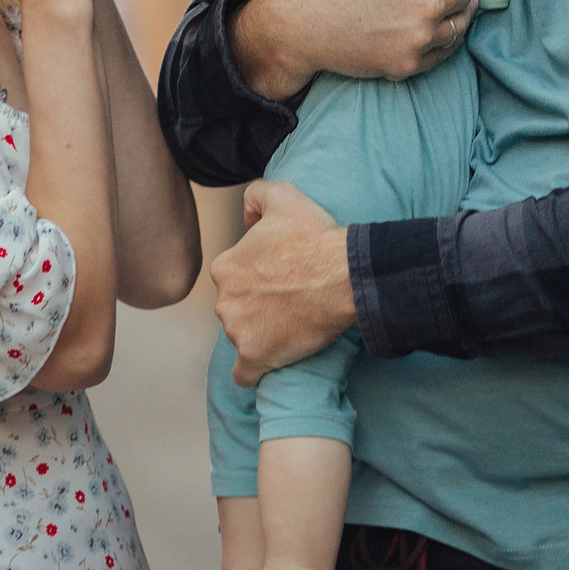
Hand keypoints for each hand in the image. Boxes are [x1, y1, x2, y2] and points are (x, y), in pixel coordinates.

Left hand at [212, 181, 355, 385]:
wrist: (344, 275)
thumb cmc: (315, 236)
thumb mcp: (282, 195)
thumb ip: (254, 195)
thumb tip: (247, 218)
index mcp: (225, 268)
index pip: (233, 279)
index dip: (256, 279)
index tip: (281, 279)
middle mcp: (224, 301)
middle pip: (236, 309)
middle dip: (255, 307)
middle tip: (290, 302)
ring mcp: (238, 331)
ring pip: (242, 337)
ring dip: (260, 334)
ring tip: (292, 326)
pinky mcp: (256, 356)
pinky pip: (244, 374)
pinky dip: (253, 371)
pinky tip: (266, 364)